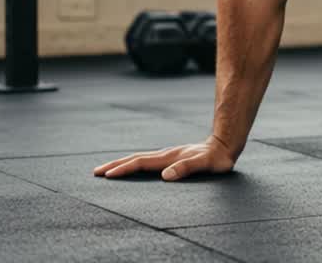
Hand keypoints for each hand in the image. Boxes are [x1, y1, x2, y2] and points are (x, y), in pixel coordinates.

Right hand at [92, 134, 237, 181]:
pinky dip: (133, 163)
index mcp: (169, 158)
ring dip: (122, 163)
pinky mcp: (171, 157)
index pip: (141, 163)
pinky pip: (147, 160)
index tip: (108, 175)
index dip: (124, 169)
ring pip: (139, 158)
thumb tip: (166, 176)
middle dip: (115, 165)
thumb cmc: (217, 158)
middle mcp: (165, 155)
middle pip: (135, 159)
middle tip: (96, 172)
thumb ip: (187, 168)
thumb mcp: (205, 165)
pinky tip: (131, 167)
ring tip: (106, 170)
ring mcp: (167, 155)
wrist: (225, 144)